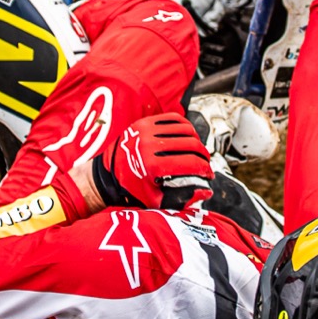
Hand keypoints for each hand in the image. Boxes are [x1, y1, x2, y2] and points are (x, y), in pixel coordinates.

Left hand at [91, 113, 213, 213]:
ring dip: (197, 140)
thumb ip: (182, 198)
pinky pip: (174, 119)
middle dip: (204, 155)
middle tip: (205, 162)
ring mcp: (147, 130)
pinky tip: (188, 137)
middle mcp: (150, 145)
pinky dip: (186, 127)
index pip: (191, 163)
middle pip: (192, 144)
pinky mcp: (145, 121)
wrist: (109, 170)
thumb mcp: (155, 199)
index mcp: (153, 165)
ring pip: (186, 129)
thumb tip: (207, 190)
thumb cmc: (133, 187)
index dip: (205, 169)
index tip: (208, 174)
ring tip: (197, 151)